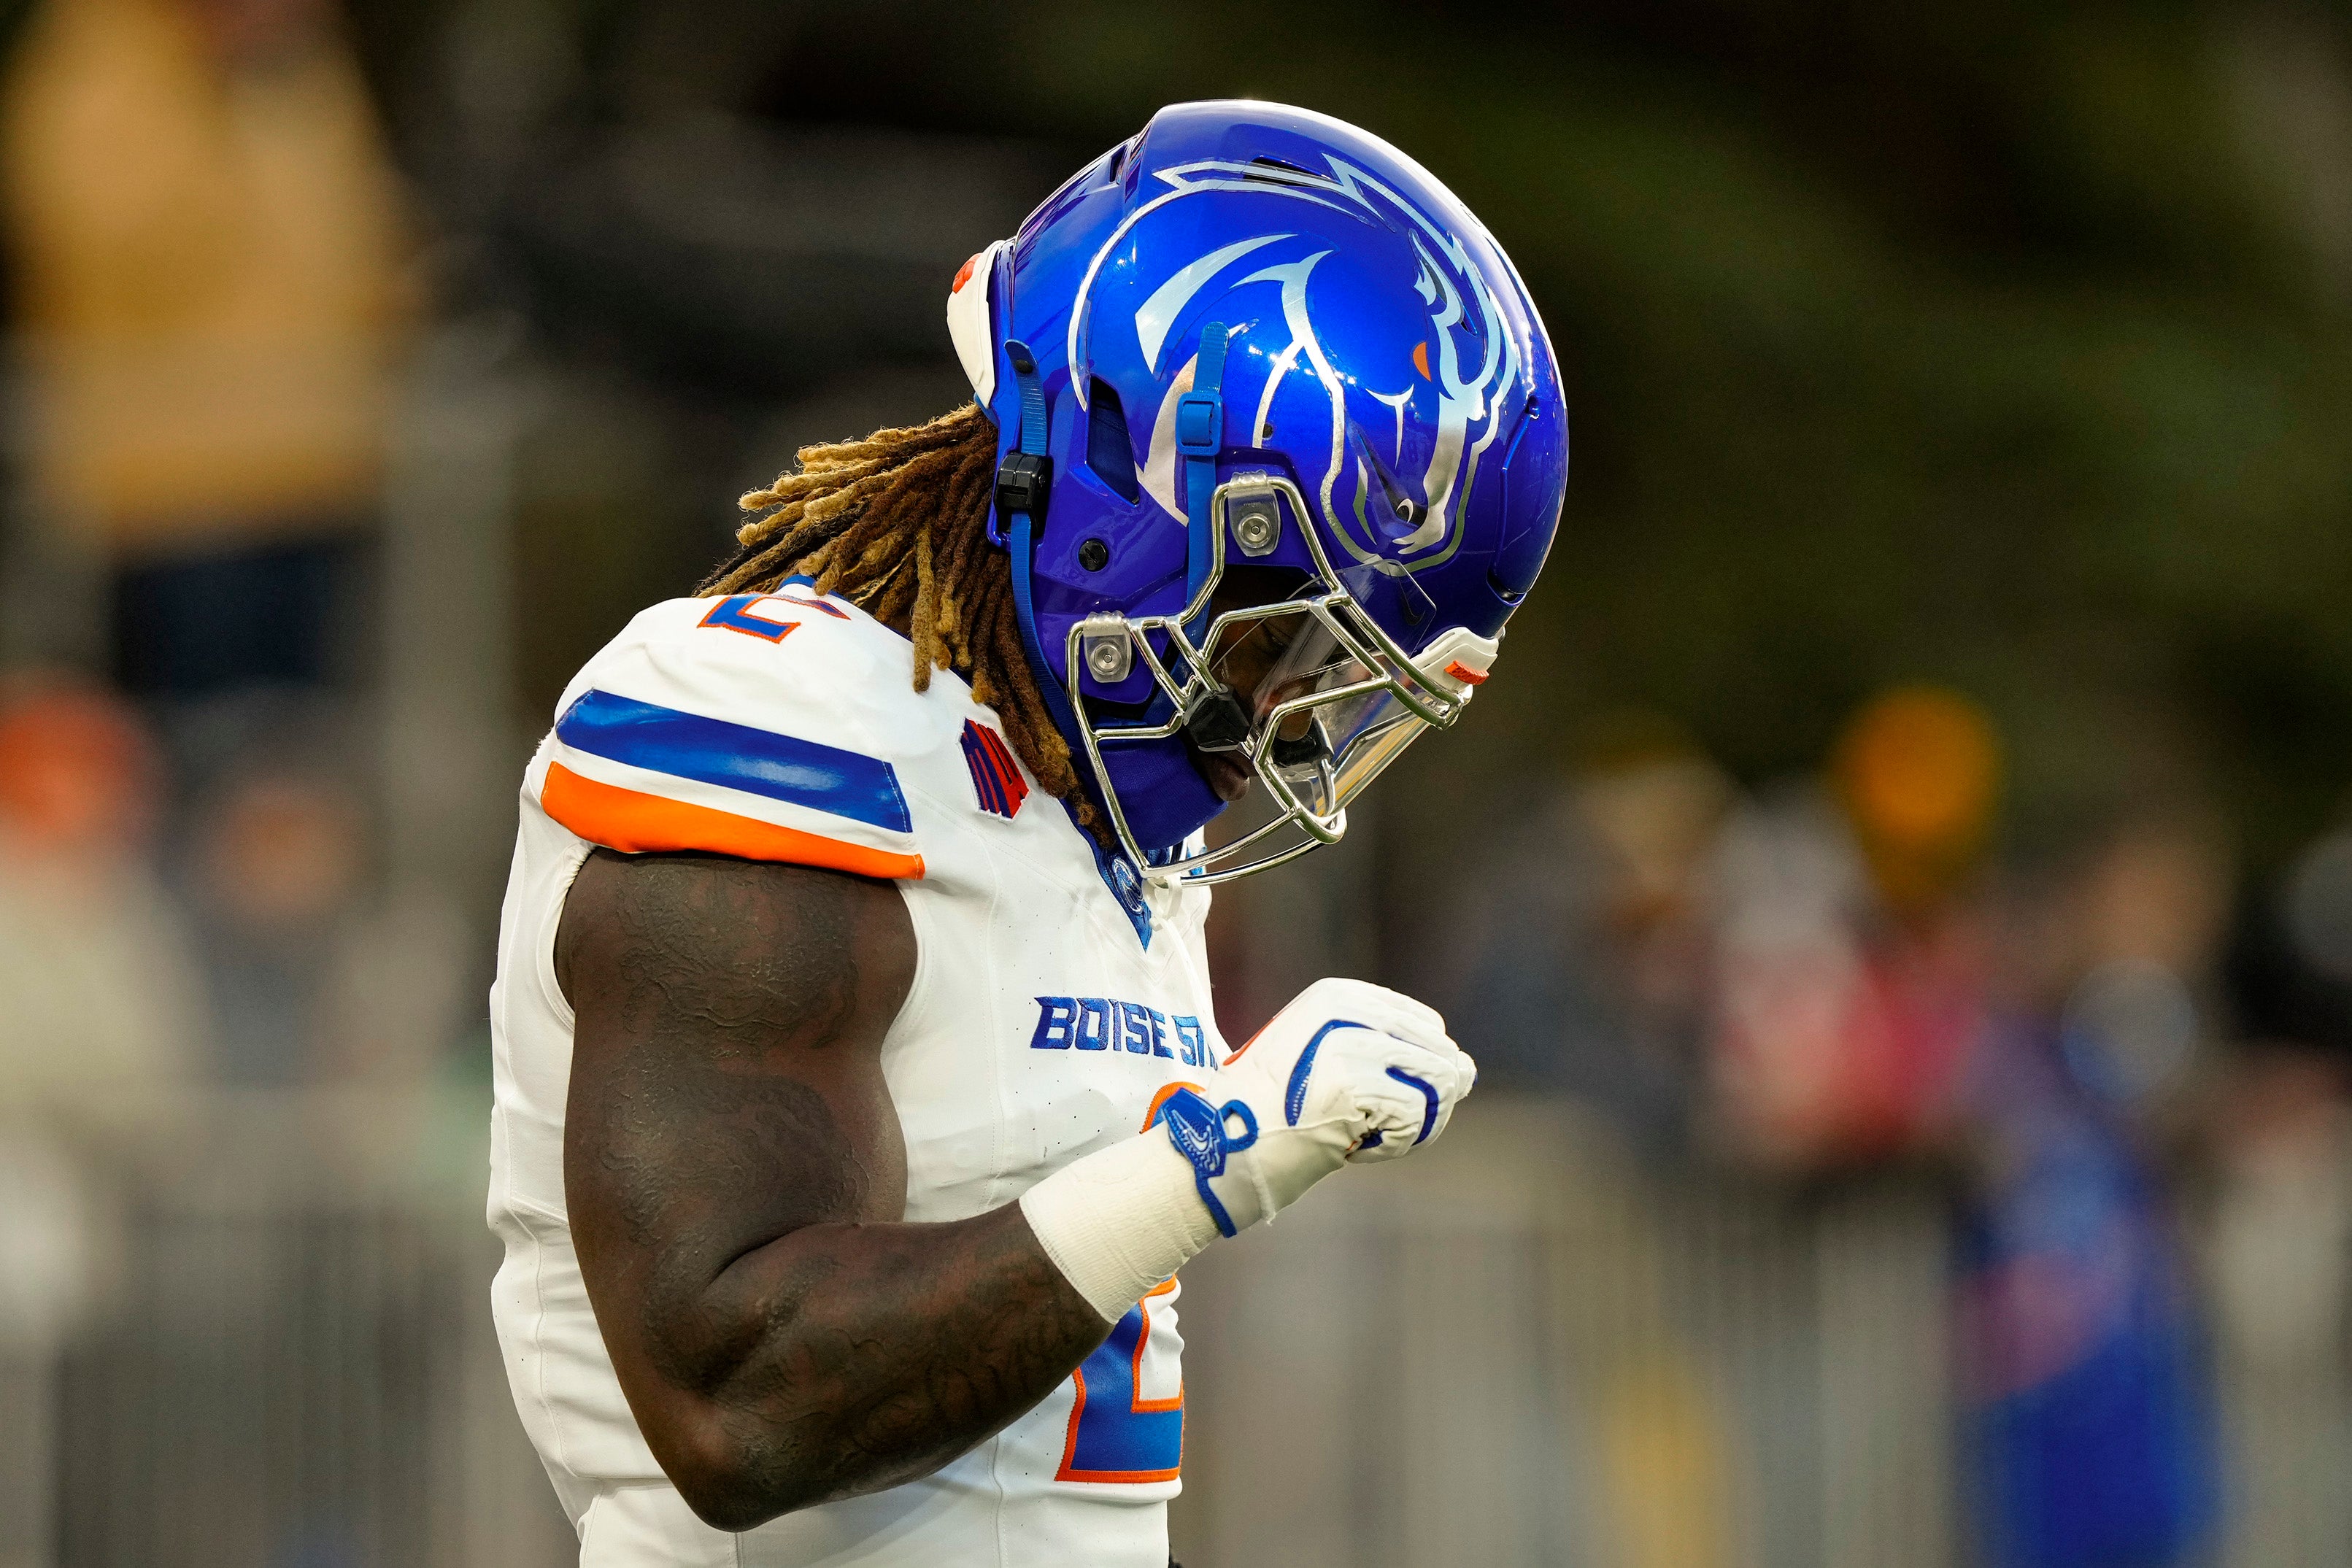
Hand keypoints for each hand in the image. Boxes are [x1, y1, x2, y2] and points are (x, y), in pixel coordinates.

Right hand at [1158, 978, 1474, 1236]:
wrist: (1220, 1144)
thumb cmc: (1275, 1112)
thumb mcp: (1329, 1063)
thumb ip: (1398, 1058)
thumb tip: (1469, 1070)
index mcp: (1338, 995)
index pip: (1425, 1026)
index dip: (1412, 1071)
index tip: (1365, 1097)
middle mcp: (1347, 1010)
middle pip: (1438, 1053)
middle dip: (1420, 1101)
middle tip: (1367, 1124)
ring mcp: (1351, 1045)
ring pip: (1436, 1085)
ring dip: (1411, 1125)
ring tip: (1363, 1134)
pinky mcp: (1355, 1085)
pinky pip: (1418, 1117)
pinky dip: (1397, 1143)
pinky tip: (1357, 1146)